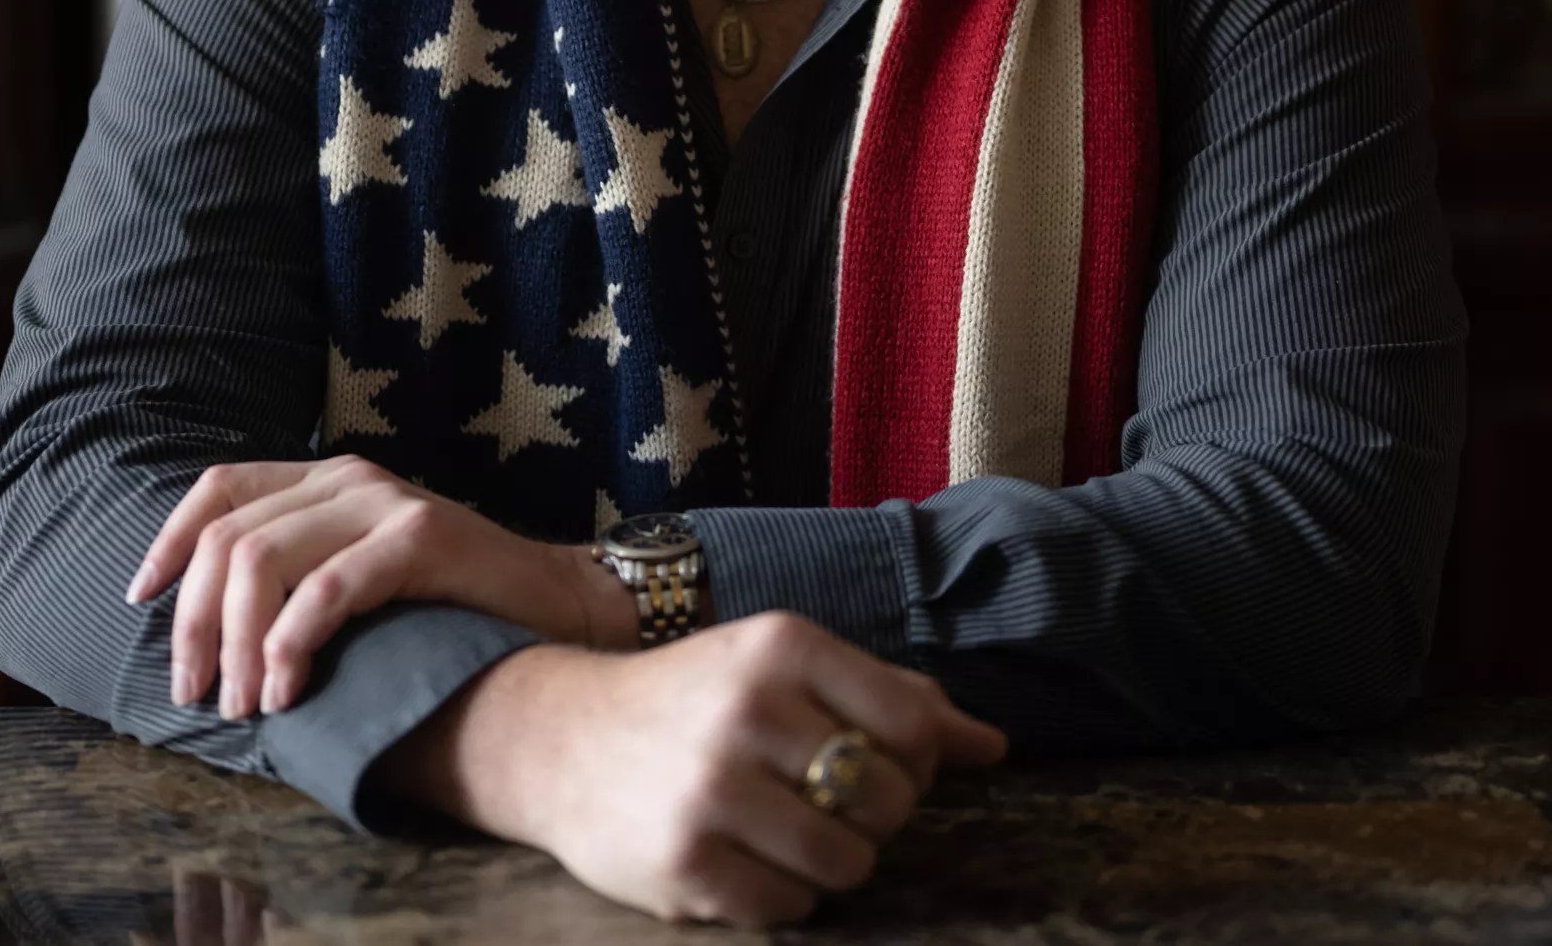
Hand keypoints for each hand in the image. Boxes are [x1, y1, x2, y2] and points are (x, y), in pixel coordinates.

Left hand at [125, 454, 634, 717]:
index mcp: (324, 479)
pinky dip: (292, 643)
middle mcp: (348, 477)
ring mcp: (384, 502)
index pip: (220, 488)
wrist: (556, 602)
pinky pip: (326, 587)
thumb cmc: (451, 604)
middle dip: (200, 623)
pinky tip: (288, 690)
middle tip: (201, 694)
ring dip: (240, 643)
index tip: (140, 601)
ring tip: (246, 705)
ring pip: (264, 560)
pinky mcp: (419, 537)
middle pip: (230, 537)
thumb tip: (209, 634)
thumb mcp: (360, 575)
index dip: (170, 542)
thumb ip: (301, 576)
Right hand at [381, 613, 1008, 927]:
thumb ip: (889, 697)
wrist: (559, 740)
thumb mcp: (782, 667)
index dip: (915, 759)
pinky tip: (745, 858)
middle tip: (826, 800)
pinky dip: (783, 892)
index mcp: (781, 646)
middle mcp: (748, 711)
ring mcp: (712, 791)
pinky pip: (792, 904)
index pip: (915, 723)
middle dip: (874, 812)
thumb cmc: (694, 699)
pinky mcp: (684, 864)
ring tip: (785, 831)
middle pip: (888, 798)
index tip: (876, 760)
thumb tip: (992, 745)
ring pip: (849, 861)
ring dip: (832, 859)